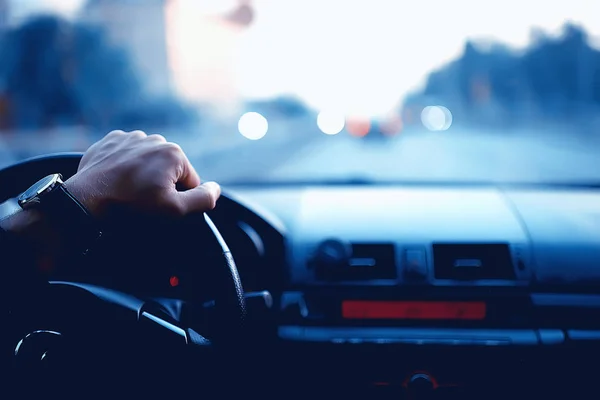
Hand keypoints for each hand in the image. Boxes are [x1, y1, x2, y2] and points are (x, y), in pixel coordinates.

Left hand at [0, 130, 219, 272]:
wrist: (86, 202)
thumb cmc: (131, 207)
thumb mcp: (175, 211)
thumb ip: (203, 199)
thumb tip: (216, 189)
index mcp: (174, 153)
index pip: (190, 181)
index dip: (179, 199)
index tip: (160, 207)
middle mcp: (154, 139)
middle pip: (169, 169)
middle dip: (161, 184)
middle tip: (142, 202)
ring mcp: (129, 138)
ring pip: (148, 162)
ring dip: (143, 175)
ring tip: (128, 192)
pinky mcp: (109, 142)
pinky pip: (127, 155)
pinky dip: (124, 167)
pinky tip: (117, 181)